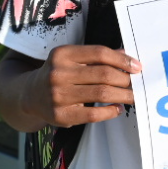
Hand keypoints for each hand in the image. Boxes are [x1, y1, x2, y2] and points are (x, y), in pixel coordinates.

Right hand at [20, 44, 141, 127]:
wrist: (31, 95)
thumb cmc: (59, 74)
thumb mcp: (72, 59)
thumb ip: (96, 56)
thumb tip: (126, 56)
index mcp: (62, 54)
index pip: (99, 53)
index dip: (122, 59)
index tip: (137, 67)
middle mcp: (58, 73)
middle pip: (103, 74)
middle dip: (125, 79)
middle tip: (136, 83)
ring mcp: (58, 95)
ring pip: (101, 93)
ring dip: (123, 95)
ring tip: (133, 96)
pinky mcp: (61, 115)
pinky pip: (93, 115)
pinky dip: (110, 111)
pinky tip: (117, 108)